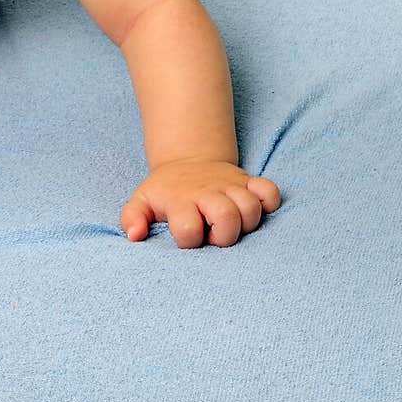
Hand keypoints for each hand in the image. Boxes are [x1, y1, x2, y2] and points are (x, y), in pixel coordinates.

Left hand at [120, 159, 281, 248]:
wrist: (187, 162)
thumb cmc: (165, 192)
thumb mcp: (141, 201)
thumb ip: (131, 218)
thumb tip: (135, 236)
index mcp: (181, 200)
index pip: (188, 227)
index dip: (188, 239)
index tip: (186, 236)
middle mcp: (208, 192)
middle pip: (227, 217)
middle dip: (222, 236)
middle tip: (212, 235)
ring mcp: (230, 186)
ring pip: (251, 208)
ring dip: (244, 223)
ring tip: (229, 225)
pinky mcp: (248, 182)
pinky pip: (270, 191)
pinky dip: (268, 202)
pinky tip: (253, 209)